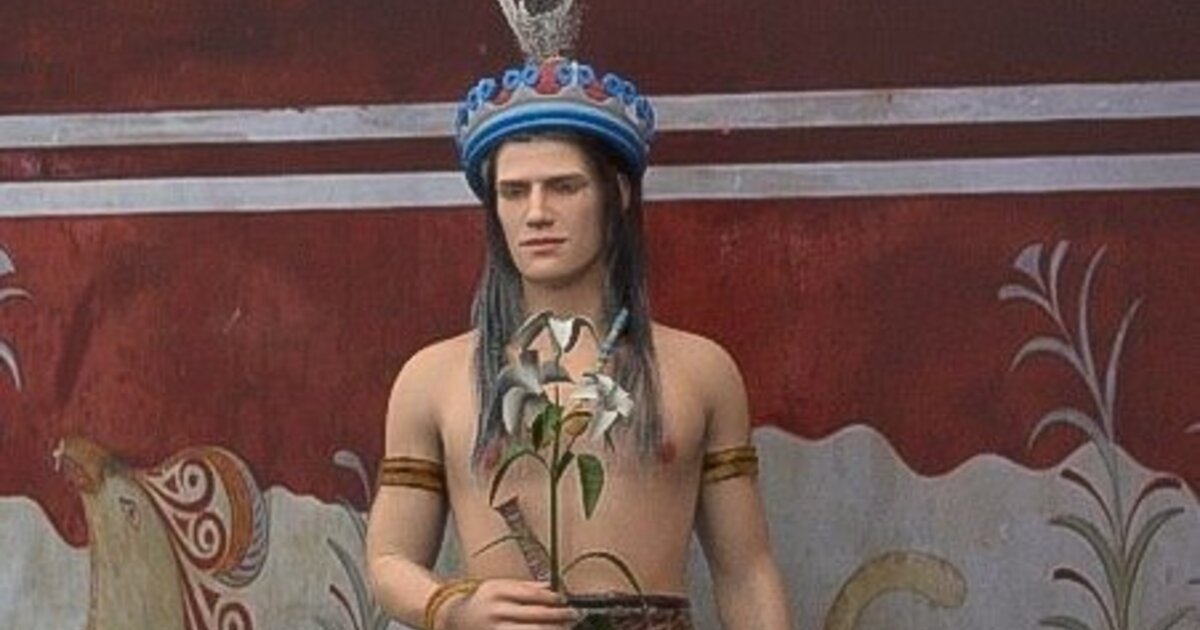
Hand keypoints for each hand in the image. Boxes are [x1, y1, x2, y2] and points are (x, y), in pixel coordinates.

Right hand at [438, 579, 579, 629]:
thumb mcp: (498, 586)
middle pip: (534, 616)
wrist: (452, 619)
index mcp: (496, 592)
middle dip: (558, 616)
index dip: (552, 598)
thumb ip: (525, 587)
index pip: (531, 595)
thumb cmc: (483, 600)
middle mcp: (495, 612)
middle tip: (574, 615)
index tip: (565, 600)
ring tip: (565, 628)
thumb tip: (552, 587)